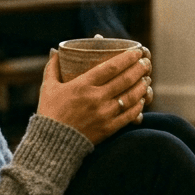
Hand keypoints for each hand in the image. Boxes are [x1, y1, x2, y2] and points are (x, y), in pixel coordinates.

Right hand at [36, 47, 151, 144]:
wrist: (52, 143)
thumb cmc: (49, 113)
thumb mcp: (48, 87)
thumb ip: (52, 67)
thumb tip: (54, 50)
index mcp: (82, 85)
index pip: (111, 67)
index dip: (127, 58)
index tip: (136, 52)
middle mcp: (96, 98)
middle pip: (125, 80)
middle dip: (139, 69)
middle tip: (146, 63)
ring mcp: (104, 114)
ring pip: (130, 96)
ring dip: (141, 86)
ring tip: (146, 79)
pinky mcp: (108, 128)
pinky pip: (129, 115)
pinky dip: (138, 106)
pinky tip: (141, 100)